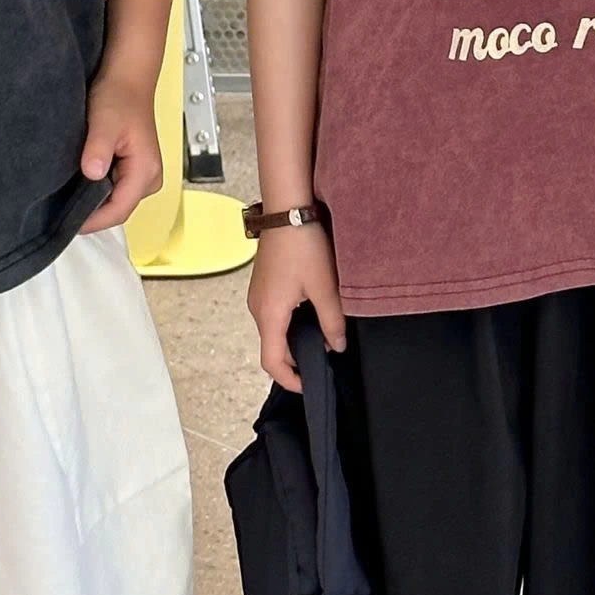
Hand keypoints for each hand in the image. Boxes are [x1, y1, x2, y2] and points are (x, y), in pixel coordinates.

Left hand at [77, 71, 163, 233]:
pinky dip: (97, 191)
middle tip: (60, 212)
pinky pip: (114, 189)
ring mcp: (142, 175)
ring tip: (66, 200)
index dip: (93, 221)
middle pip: (118, 210)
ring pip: (116, 201)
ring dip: (94, 203)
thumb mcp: (105, 121)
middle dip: (92, 214)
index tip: (66, 223)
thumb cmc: (119, 96)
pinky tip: (78, 186)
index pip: (119, 210)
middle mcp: (149, 178)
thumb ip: (99, 149)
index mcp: (146, 171)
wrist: (127, 77)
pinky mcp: (133, 169)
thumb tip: (93, 174)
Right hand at [248, 221, 345, 392]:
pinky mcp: (263, 283)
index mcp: (269, 314)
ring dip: (295, 337)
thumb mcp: (324, 287)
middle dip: (297, 358)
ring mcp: (258, 295)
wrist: (287, 209)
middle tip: (324, 356)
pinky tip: (311, 310)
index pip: (272, 362)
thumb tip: (336, 347)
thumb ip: (332, 322)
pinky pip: (273, 313)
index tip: (311, 385)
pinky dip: (290, 322)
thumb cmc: (302, 245)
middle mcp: (257, 308)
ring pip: (274, 330)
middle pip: (273, 348)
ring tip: (322, 332)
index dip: (291, 380)